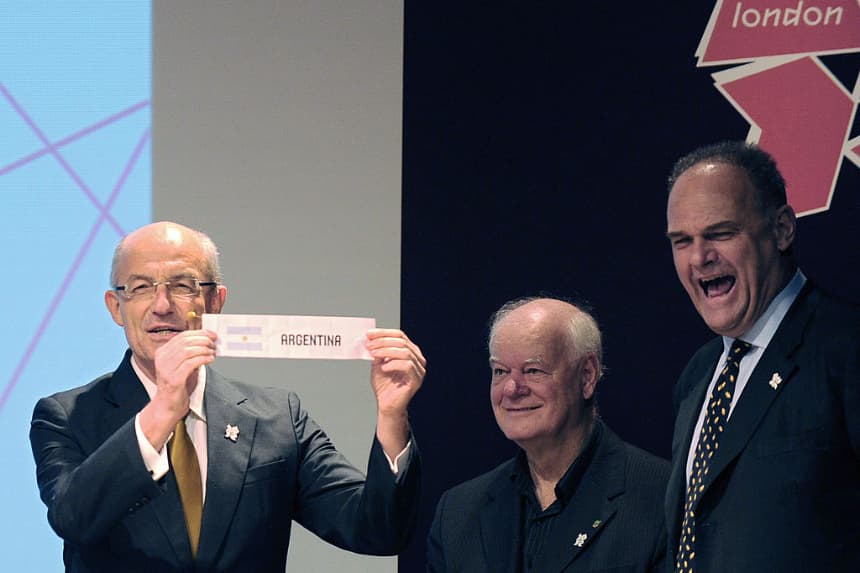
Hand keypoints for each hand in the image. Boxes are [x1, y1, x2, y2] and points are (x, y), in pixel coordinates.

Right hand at [139, 330, 216, 449]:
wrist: (168, 406)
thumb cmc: (178, 386)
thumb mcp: (183, 365)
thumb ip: (191, 353)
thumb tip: (208, 342)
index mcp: (163, 352)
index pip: (182, 336)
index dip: (199, 333)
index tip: (212, 334)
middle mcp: (162, 359)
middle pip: (185, 341)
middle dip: (203, 340)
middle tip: (214, 343)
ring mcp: (166, 369)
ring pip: (187, 351)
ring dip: (204, 349)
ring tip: (212, 352)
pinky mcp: (173, 379)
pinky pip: (190, 364)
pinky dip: (202, 359)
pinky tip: (210, 360)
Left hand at [366, 328, 425, 414]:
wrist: (387, 405)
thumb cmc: (385, 386)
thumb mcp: (378, 363)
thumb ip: (377, 351)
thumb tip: (371, 338)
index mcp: (410, 352)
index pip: (400, 335)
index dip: (384, 333)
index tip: (369, 334)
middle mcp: (417, 359)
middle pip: (402, 342)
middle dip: (383, 342)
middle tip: (369, 345)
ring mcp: (419, 370)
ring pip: (405, 352)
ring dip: (386, 351)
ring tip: (374, 355)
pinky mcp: (416, 380)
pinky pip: (407, 366)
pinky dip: (393, 364)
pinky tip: (383, 367)